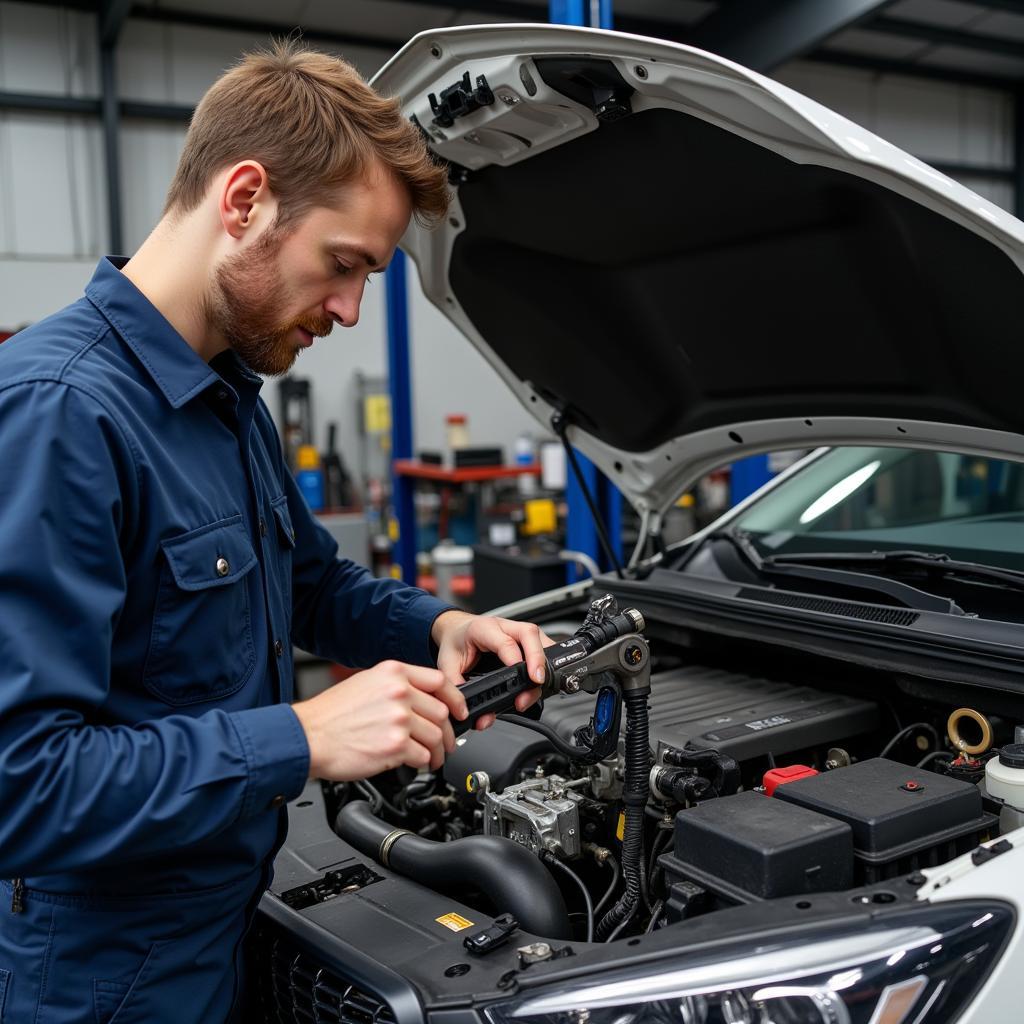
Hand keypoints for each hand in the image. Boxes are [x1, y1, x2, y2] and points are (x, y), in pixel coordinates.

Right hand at [291, 660, 467, 779]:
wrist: (307, 736)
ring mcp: (398, 718)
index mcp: (393, 672)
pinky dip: (423, 763)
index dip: (455, 699)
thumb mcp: (365, 683)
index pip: (440, 682)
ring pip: (436, 736)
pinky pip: (422, 756)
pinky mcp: (395, 745)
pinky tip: (416, 764)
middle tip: (446, 743)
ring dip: (437, 752)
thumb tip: (420, 700)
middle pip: (442, 712)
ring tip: (432, 759)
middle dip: (448, 732)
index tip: (459, 710)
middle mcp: (399, 692)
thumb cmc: (330, 714)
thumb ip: (395, 686)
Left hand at [431, 610, 555, 729]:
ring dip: (544, 663)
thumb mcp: (447, 664)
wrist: (458, 630)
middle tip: (536, 681)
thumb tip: (467, 707)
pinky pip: (542, 646)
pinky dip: (546, 662)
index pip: (504, 642)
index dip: (515, 659)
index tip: (521, 676)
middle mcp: (503, 626)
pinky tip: (542, 679)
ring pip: (540, 639)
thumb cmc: (456, 643)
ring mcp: (517, 631)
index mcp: (482, 629)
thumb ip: (456, 685)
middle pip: (529, 635)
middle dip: (537, 659)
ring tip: (536, 688)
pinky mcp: (526, 639)